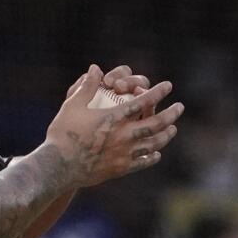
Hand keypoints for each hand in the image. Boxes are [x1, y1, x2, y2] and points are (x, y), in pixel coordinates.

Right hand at [46, 65, 182, 189]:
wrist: (58, 167)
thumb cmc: (62, 133)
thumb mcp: (72, 105)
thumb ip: (86, 86)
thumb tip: (95, 68)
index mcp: (114, 118)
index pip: (143, 101)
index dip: (158, 92)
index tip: (168, 85)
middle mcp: (124, 136)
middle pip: (156, 123)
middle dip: (171, 114)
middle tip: (180, 107)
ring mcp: (124, 154)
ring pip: (153, 144)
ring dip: (166, 135)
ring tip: (172, 129)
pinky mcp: (121, 169)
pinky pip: (142, 162)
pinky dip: (152, 157)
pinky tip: (156, 154)